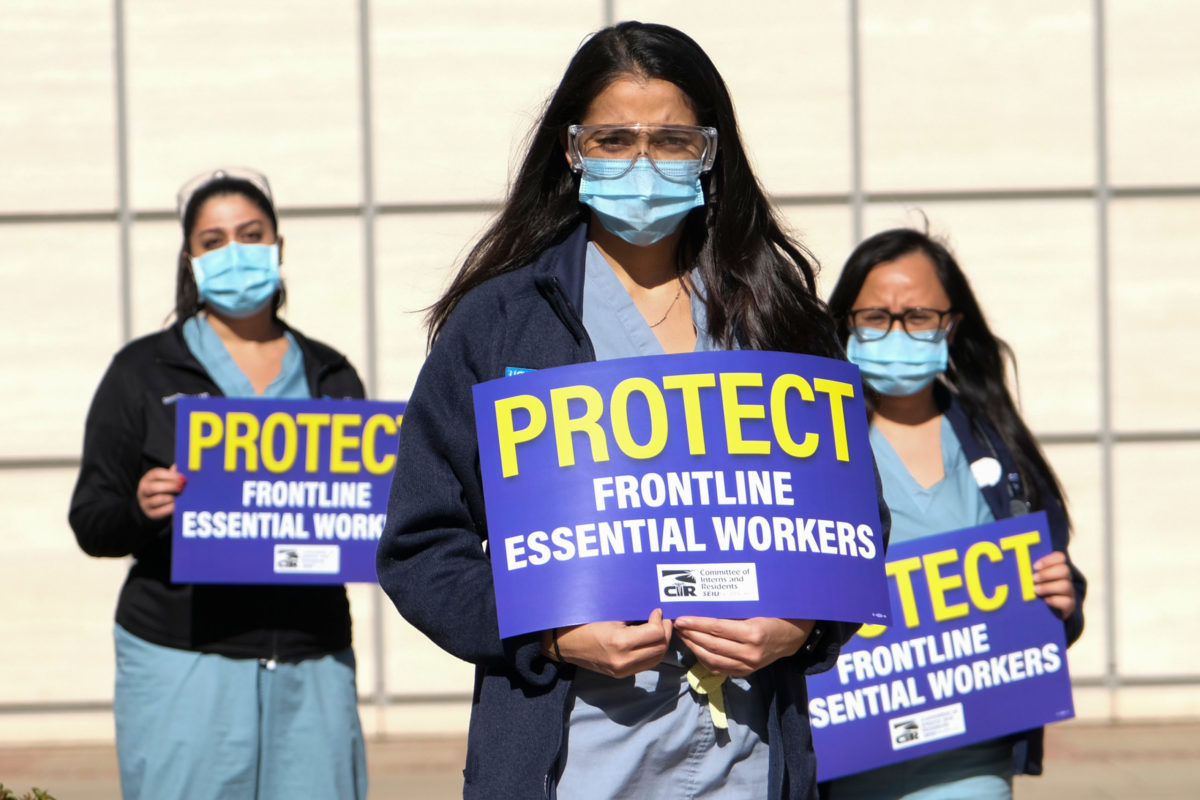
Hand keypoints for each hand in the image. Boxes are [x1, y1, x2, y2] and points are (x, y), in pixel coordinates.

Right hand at [137, 464, 184, 519]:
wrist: (156, 504)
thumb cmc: (164, 489)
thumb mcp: (166, 479)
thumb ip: (172, 474)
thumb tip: (178, 466)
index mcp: (148, 478)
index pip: (157, 474)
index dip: (171, 475)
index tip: (183, 478)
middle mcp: (143, 490)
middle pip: (154, 487)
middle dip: (170, 487)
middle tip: (182, 487)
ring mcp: (145, 502)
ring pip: (157, 500)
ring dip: (171, 498)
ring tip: (180, 496)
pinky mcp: (150, 513)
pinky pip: (160, 511)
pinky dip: (170, 508)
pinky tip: (177, 505)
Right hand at [550, 609, 672, 677]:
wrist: (563, 645)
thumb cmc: (583, 622)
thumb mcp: (609, 614)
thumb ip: (633, 614)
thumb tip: (652, 611)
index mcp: (620, 643)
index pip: (655, 634)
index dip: (660, 620)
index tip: (656, 610)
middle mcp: (623, 661)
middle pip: (660, 648)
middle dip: (665, 631)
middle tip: (662, 618)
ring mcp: (622, 671)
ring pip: (656, 659)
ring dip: (662, 643)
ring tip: (658, 628)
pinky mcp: (620, 675)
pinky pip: (646, 664)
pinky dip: (652, 651)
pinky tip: (649, 639)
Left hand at [674, 617, 814, 676]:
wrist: (794, 636)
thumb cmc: (775, 615)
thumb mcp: (758, 608)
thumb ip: (734, 611)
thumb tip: (704, 606)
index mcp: (753, 633)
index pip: (717, 629)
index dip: (697, 624)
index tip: (681, 618)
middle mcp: (750, 652)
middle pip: (712, 645)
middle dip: (691, 635)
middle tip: (677, 625)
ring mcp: (748, 665)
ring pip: (712, 660)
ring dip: (694, 648)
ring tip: (683, 636)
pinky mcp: (746, 672)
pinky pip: (719, 669)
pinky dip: (704, 659)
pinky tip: (696, 648)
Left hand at [1033, 550, 1075, 619]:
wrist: (1045, 610)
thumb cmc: (1034, 589)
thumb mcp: (1031, 578)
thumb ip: (1027, 571)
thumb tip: (1012, 564)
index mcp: (1057, 567)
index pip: (1060, 557)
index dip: (1048, 560)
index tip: (1034, 566)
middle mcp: (1066, 578)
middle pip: (1064, 570)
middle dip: (1047, 574)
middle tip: (1033, 578)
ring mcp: (1069, 592)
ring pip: (1065, 585)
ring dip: (1048, 587)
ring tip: (1035, 590)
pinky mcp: (1069, 605)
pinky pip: (1066, 601)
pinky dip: (1055, 600)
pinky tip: (1045, 601)